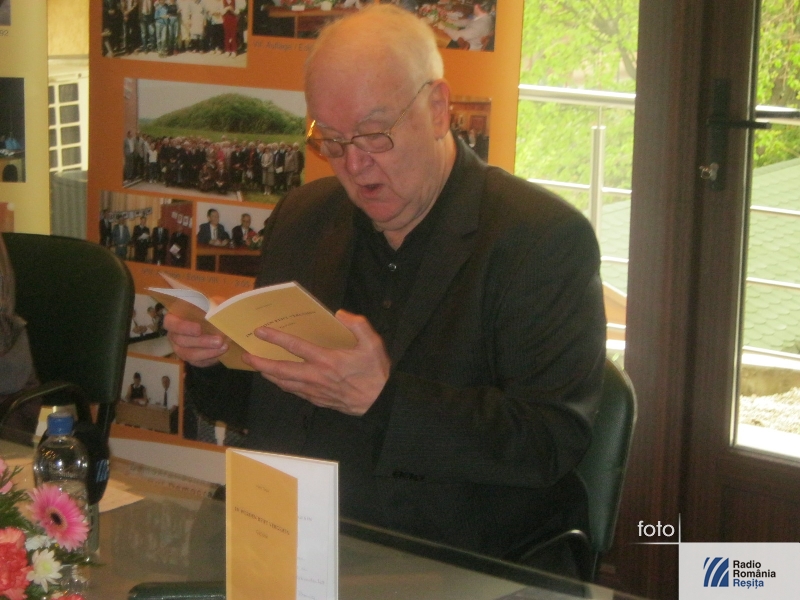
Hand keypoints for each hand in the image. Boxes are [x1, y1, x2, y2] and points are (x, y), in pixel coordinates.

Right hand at [164, 312, 227, 367]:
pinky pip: (198, 361)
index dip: (183, 327)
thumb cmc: (211, 315)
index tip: (199, 329)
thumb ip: (214, 305)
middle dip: (202, 341)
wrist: (218, 332)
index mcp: (175, 319)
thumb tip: (218, 307)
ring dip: (208, 351)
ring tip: (223, 346)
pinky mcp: (191, 360)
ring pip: (189, 354)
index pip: (170, 323)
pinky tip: (222, 352)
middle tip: (219, 340)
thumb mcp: (213, 306)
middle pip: (181, 340)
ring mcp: (180, 349)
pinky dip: (211, 356)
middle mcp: (174, 335)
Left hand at [243, 310, 389, 415]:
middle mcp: (316, 376)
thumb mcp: (373, 344)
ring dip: (269, 375)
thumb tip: (340, 314)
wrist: (380, 402)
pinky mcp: (318, 400)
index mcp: (327, 360)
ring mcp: (315, 390)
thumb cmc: (376, 373)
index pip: (295, 346)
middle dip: (261, 363)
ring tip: (257, 368)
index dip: (276, 338)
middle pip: (281, 370)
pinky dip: (283, 385)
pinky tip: (279, 381)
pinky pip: (295, 392)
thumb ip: (358, 325)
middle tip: (246, 357)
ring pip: (285, 384)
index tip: (261, 331)